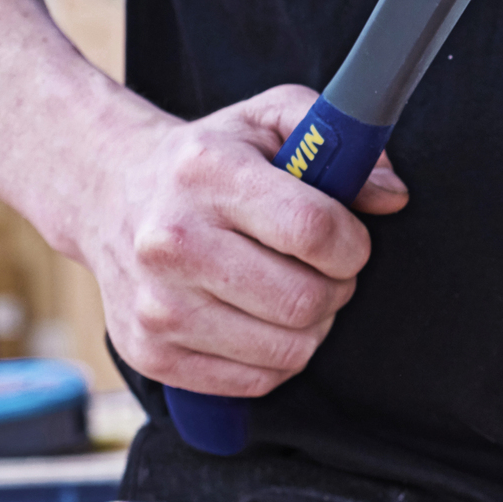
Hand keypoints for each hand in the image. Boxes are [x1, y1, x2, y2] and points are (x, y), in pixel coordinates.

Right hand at [63, 85, 407, 396]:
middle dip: (336, 287)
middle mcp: (170, 243)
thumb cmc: (210, 160)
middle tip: (320, 268)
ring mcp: (155, 306)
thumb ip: (339, 138)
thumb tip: (392, 195)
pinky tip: (257, 319)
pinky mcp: (151, 354)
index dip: (353, 243)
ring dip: (311, 325)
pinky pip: (257, 381)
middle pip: (306, 300)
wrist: (110, 193)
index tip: (346, 238)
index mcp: (205, 174)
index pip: (314, 230)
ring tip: (288, 289)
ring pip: (289, 349)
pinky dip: (276, 357)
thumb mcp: (268, 120)